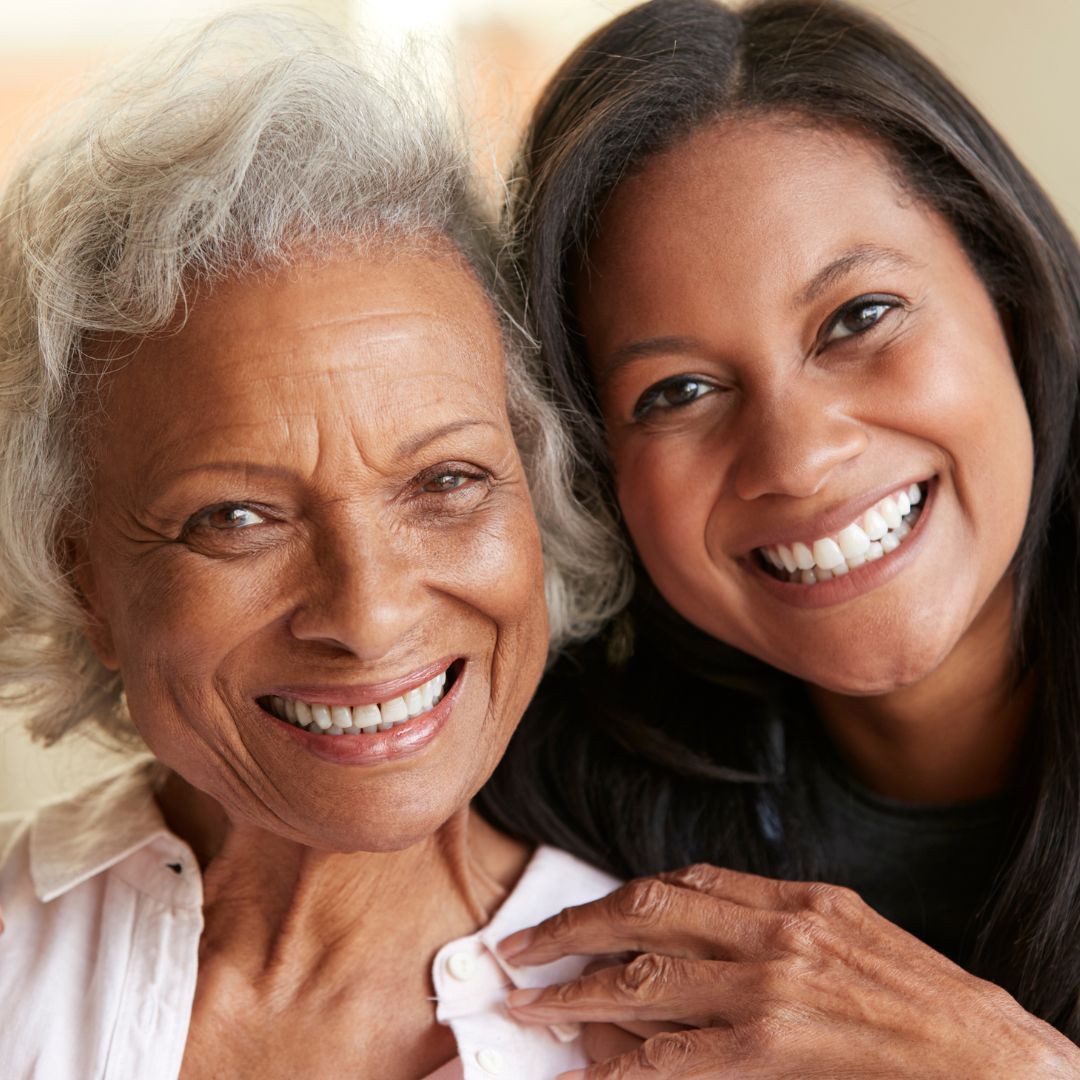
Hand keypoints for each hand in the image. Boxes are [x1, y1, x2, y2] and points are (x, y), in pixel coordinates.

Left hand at [499, 864, 1079, 1078]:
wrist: (996, 1064)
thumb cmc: (927, 1004)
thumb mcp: (852, 935)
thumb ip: (776, 922)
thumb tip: (695, 930)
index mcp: (795, 900)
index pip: (679, 884)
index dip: (615, 900)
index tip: (575, 918)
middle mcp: (775, 932)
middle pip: (645, 914)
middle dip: (571, 932)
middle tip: (518, 952)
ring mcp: (771, 990)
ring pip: (645, 979)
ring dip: (577, 994)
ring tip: (529, 1007)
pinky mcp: (772, 1051)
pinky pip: (675, 1055)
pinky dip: (621, 1065)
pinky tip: (586, 1072)